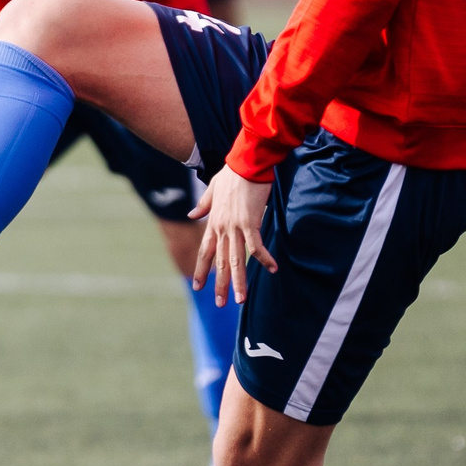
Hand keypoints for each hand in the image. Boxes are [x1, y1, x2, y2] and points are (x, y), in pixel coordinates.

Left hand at [189, 166, 275, 304]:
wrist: (246, 161)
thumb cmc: (232, 173)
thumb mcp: (212, 188)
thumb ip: (203, 204)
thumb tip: (191, 213)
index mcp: (213, 222)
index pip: (205, 252)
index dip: (201, 270)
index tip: (198, 287)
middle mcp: (222, 227)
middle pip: (221, 262)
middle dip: (221, 284)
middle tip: (222, 303)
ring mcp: (235, 226)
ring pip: (236, 260)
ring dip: (239, 281)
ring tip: (240, 300)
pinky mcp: (250, 222)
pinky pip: (257, 246)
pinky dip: (264, 259)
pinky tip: (273, 269)